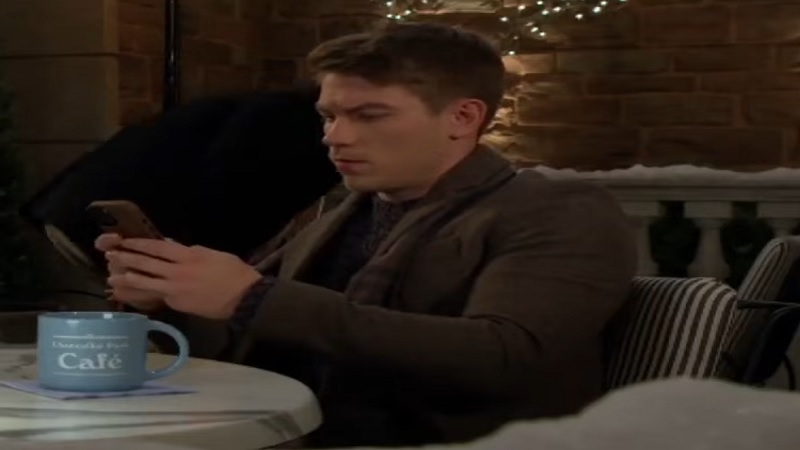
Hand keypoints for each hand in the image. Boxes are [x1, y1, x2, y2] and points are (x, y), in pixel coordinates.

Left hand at [105, 238, 261, 319]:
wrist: (244, 298)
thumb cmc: (234, 272)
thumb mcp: (213, 254)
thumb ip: (191, 251)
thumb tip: (172, 246)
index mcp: (188, 256)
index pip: (157, 247)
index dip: (139, 244)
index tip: (125, 241)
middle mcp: (178, 272)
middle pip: (146, 264)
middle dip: (127, 259)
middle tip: (110, 256)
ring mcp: (176, 290)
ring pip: (146, 283)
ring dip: (128, 279)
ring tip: (112, 277)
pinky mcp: (178, 304)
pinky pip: (158, 297)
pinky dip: (144, 294)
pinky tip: (133, 294)